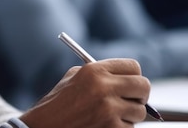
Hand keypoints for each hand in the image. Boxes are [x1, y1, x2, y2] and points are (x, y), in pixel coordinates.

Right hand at [19, 59, 149, 127]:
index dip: (134, 75)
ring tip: (109, 116)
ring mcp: (109, 110)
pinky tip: (102, 125)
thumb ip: (101, 74)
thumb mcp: (74, 78)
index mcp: (94, 71)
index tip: (131, 83)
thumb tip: (128, 79)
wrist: (44, 127)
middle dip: (140, 95)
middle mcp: (104, 88)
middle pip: (143, 86)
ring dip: (129, 115)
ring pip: (139, 111)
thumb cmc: (57, 103)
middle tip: (132, 100)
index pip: (133, 67)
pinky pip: (130, 127)